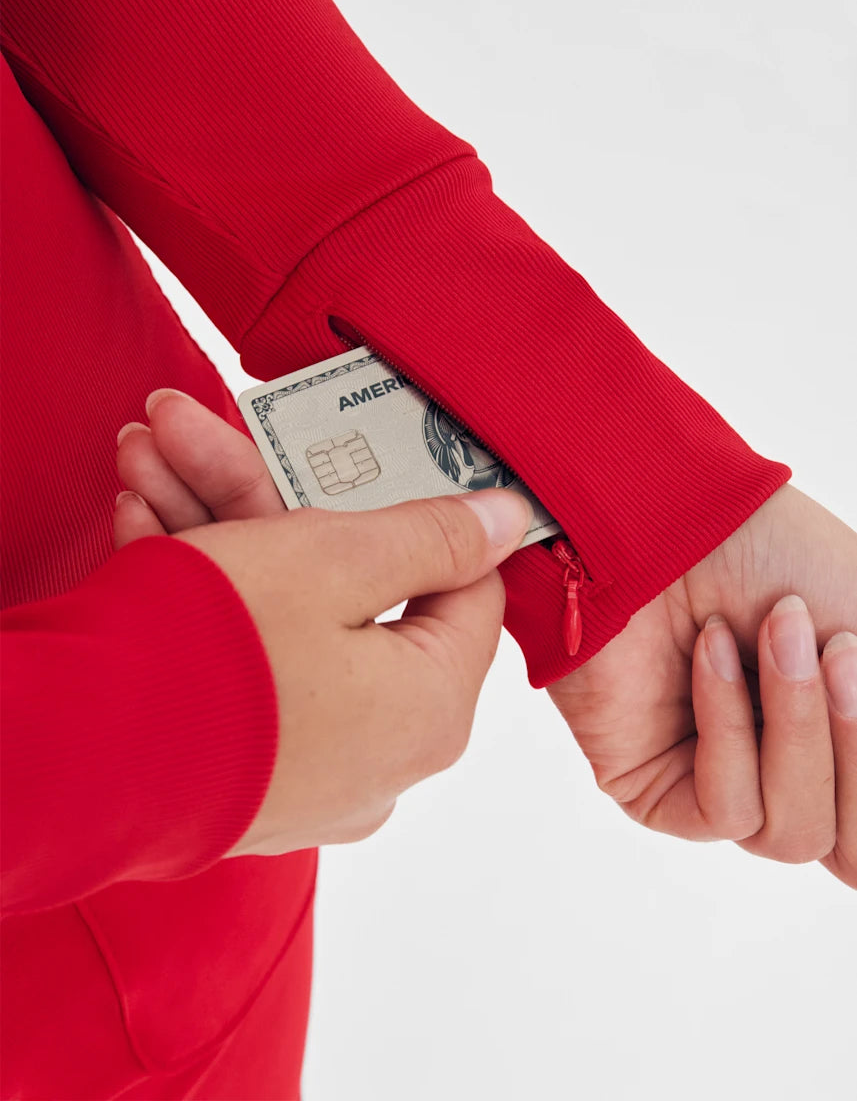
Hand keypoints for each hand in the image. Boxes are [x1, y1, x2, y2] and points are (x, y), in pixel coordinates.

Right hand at [114, 390, 531, 856]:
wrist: (70, 760)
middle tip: (208, 439)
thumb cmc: (214, 651)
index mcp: (431, 707)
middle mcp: (381, 755)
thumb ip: (434, 537)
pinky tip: (145, 526)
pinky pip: (247, 669)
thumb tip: (510, 521)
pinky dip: (204, 600)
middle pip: (352, 596)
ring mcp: (309, 773)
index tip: (365, 462)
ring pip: (285, 623)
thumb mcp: (337, 560)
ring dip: (221, 533)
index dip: (416, 514)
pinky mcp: (243, 777)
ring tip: (152, 459)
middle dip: (273, 501)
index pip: (465, 590)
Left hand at [549, 485, 856, 886]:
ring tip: (773, 634)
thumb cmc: (770, 554)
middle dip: (851, 739)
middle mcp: (787, 777)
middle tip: (836, 646)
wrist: (669, 516)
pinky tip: (710, 654)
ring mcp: (723, 787)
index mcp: (838, 745)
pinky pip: (724, 809)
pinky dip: (730, 729)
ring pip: (793, 835)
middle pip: (851, 849)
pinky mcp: (657, 790)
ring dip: (795, 727)